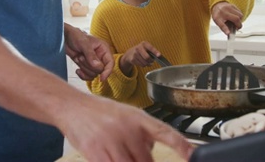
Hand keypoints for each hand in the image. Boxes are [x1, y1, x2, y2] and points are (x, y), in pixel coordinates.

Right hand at [60, 95, 193, 161]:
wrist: (72, 107)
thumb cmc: (100, 112)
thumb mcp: (127, 115)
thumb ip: (144, 133)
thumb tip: (152, 152)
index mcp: (139, 117)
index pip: (166, 132)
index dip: (182, 145)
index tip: (192, 155)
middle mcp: (127, 128)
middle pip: (146, 161)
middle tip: (131, 154)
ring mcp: (111, 140)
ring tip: (118, 153)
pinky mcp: (96, 152)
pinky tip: (110, 157)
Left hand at [64, 24, 112, 80]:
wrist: (65, 38)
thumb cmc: (75, 36)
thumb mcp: (84, 44)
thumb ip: (91, 55)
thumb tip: (97, 66)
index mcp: (103, 49)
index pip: (110, 63)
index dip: (107, 72)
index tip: (101, 79)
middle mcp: (100, 57)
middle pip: (100, 70)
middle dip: (89, 66)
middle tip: (81, 57)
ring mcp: (93, 62)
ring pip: (94, 74)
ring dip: (84, 68)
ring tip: (78, 57)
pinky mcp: (86, 67)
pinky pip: (88, 76)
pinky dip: (82, 75)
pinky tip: (77, 70)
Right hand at [120, 41, 159, 75]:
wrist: (130, 53)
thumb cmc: (141, 50)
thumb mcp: (146, 47)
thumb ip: (152, 51)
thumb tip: (159, 56)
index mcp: (144, 44)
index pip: (151, 48)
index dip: (155, 52)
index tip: (159, 55)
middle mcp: (138, 48)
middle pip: (147, 57)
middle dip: (151, 60)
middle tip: (152, 61)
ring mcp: (135, 54)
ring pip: (145, 63)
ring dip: (148, 64)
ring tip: (148, 62)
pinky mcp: (133, 59)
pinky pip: (142, 65)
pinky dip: (144, 65)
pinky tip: (143, 63)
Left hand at [212, 1, 243, 34]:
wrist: (217, 5)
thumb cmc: (218, 15)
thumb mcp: (218, 22)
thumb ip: (224, 28)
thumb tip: (231, 33)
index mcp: (217, 18)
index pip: (222, 24)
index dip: (225, 29)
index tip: (228, 33)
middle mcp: (223, 12)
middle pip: (236, 19)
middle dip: (239, 25)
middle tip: (238, 28)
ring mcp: (228, 8)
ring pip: (240, 15)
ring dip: (240, 20)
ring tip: (236, 22)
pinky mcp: (233, 6)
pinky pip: (240, 12)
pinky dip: (240, 17)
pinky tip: (236, 17)